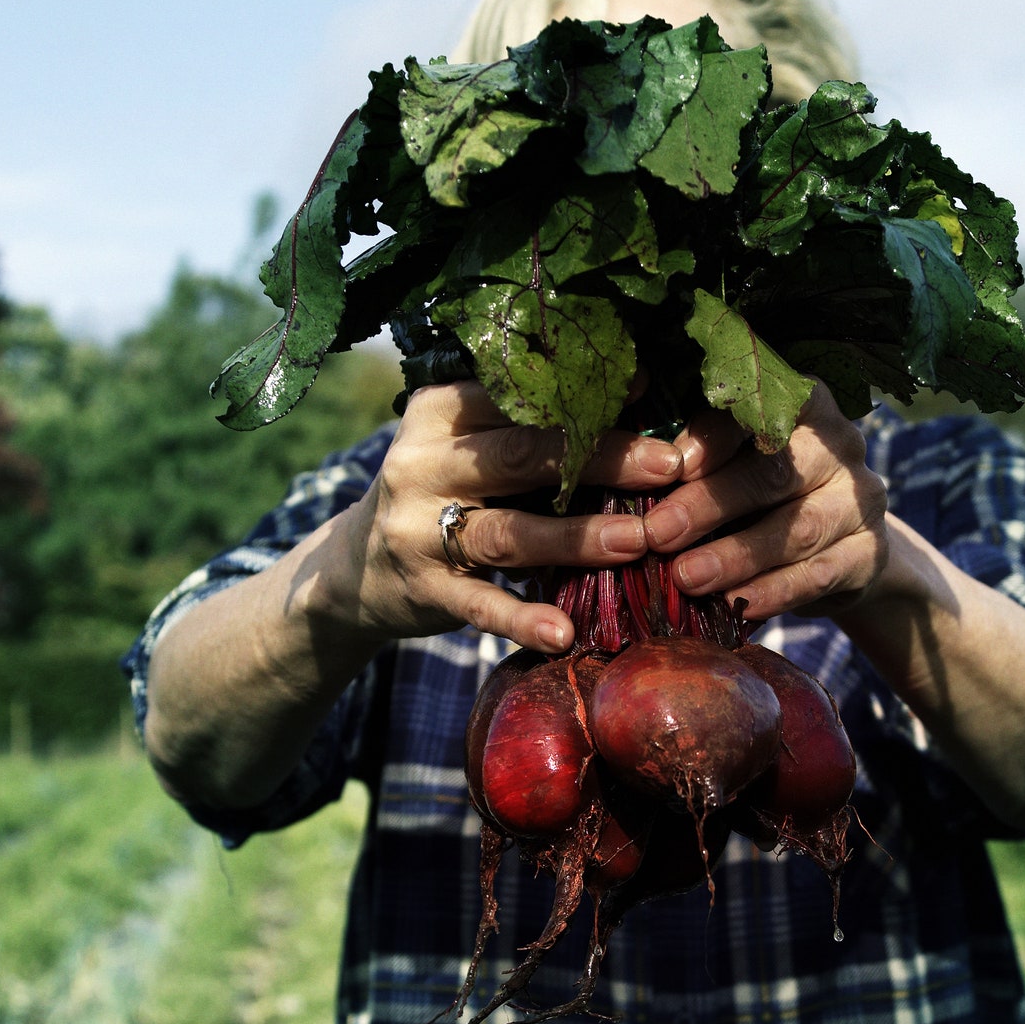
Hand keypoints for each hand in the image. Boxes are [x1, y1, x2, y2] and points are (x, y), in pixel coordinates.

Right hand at [315, 381, 680, 654]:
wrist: (357, 568)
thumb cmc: (444, 492)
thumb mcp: (468, 445)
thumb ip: (530, 425)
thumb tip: (640, 393)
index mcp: (439, 411)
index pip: (516, 396)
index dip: (583, 393)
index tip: (651, 390)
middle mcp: (422, 464)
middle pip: (519, 455)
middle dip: (599, 458)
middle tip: (667, 464)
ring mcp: (419, 530)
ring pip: (507, 531)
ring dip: (575, 536)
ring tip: (637, 540)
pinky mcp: (425, 590)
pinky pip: (481, 606)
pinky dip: (523, 620)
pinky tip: (564, 633)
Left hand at [640, 385, 890, 622]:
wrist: (838, 545)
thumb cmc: (763, 493)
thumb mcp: (734, 462)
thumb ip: (694, 455)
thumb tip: (627, 463)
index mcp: (804, 404)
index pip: (761, 409)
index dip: (714, 436)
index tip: (670, 464)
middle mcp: (840, 446)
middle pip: (775, 470)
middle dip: (711, 503)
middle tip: (658, 532)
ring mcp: (861, 500)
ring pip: (798, 527)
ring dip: (736, 555)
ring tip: (686, 577)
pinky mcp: (870, 553)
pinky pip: (819, 575)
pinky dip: (773, 592)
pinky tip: (734, 605)